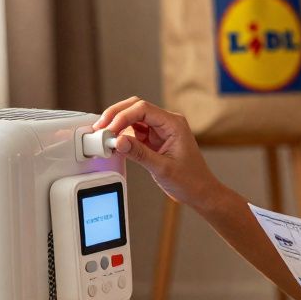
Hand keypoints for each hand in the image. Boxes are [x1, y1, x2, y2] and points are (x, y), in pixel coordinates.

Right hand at [92, 97, 220, 208]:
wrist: (200, 192)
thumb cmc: (190, 180)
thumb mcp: (163, 168)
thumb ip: (139, 153)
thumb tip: (118, 141)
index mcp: (174, 124)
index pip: (143, 109)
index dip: (122, 116)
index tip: (109, 129)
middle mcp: (167, 123)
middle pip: (135, 107)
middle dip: (116, 115)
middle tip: (100, 127)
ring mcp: (160, 130)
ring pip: (133, 118)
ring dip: (117, 124)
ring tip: (103, 136)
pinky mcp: (154, 140)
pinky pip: (134, 131)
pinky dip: (122, 135)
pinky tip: (113, 142)